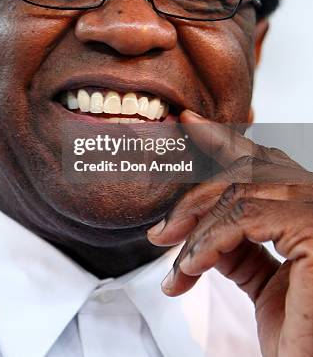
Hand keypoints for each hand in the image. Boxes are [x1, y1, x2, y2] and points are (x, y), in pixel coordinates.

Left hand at [147, 110, 312, 356]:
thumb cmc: (301, 336)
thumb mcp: (262, 282)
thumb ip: (238, 246)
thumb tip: (201, 225)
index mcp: (308, 207)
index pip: (264, 159)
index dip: (223, 136)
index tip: (187, 122)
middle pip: (247, 168)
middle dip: (195, 196)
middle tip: (160, 233)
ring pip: (241, 190)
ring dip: (196, 228)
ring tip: (176, 266)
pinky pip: (244, 219)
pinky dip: (208, 242)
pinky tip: (190, 269)